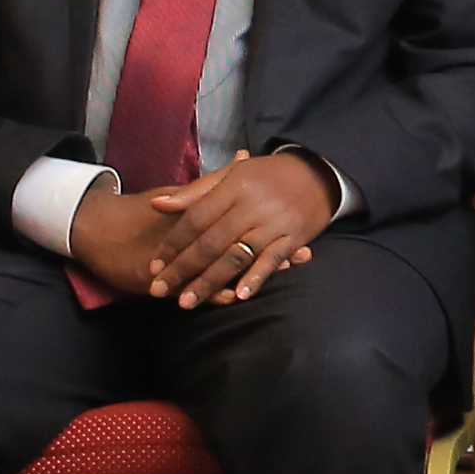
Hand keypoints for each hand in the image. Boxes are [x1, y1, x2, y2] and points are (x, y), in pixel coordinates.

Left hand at [99, 153, 338, 302]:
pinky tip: (239, 295)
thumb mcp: (232, 174)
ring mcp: (274, 222)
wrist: (319, 172)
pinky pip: (271, 260)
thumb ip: (195, 192)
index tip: (155, 264)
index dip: (173, 243)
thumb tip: (157, 206)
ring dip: (211, 281)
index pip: (196, 218)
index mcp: (234, 187)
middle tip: (160, 290)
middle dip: (182, 269)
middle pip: (210, 242)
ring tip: (188, 301)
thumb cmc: (268, 175)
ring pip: (236, 256)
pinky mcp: (294, 237)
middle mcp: (252, 205)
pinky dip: (256, 278)